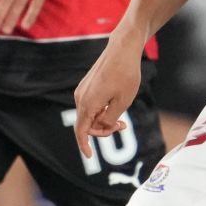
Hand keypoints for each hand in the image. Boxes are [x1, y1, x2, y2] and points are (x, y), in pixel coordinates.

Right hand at [72, 30, 142, 157]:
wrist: (122, 49)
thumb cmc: (125, 75)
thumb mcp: (122, 103)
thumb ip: (110, 119)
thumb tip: (103, 126)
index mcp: (87, 104)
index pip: (81, 132)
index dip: (84, 146)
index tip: (90, 156)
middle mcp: (80, 98)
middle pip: (87, 124)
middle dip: (103, 130)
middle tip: (122, 126)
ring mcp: (83, 91)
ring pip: (89, 115)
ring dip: (104, 120)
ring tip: (122, 119)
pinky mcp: (88, 85)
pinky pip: (91, 105)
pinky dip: (102, 111)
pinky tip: (115, 106)